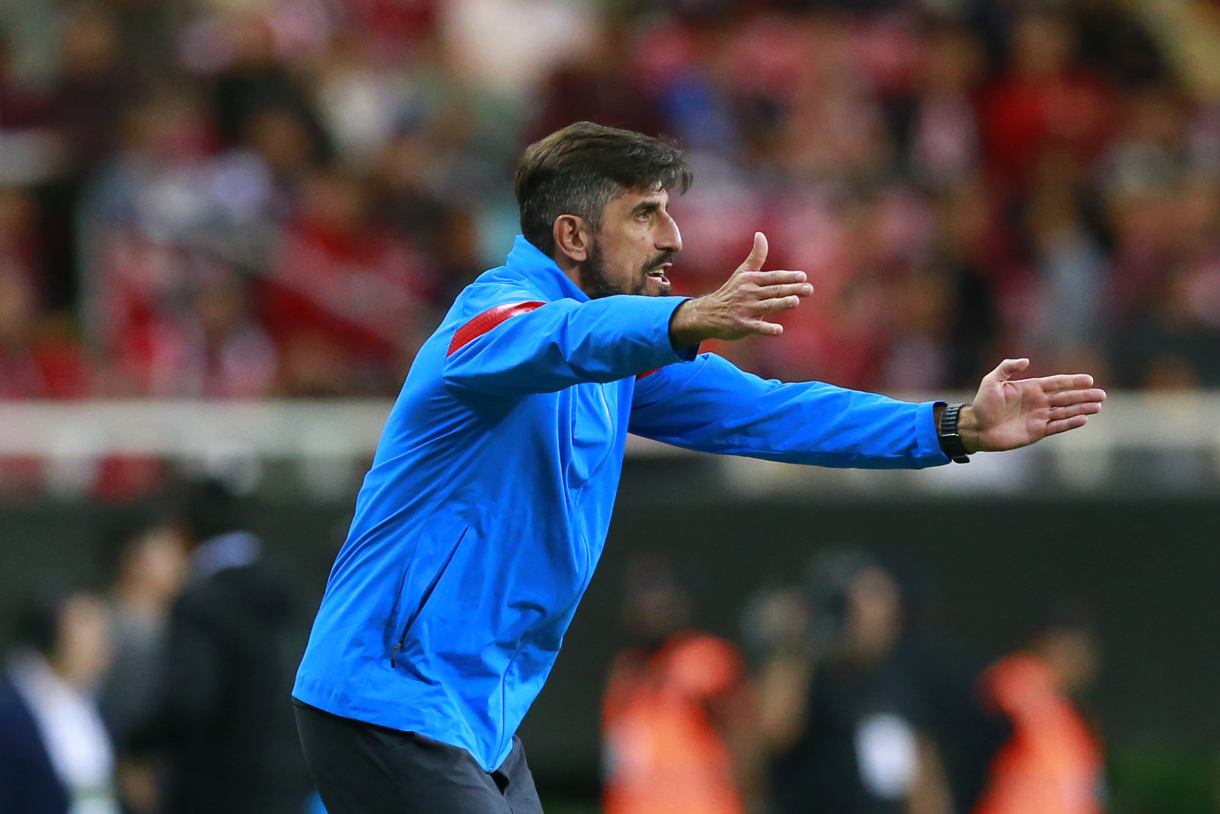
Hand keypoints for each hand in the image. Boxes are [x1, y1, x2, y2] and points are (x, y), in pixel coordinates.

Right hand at [669, 232, 812, 346]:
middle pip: (774, 290)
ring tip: (796, 302)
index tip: (803, 276)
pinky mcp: (742, 325)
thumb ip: (756, 256)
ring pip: (767, 306)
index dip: (788, 276)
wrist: (708, 313)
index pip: (773, 277)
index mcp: (751, 280)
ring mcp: (745, 309)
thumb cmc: (731, 292)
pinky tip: (778, 330)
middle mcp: (749, 293)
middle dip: (792, 289)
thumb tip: (760, 234)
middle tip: (809, 289)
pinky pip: (756, 327)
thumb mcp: (742, 273)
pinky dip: (767, 328)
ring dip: (781, 304)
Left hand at [958, 358, 1106, 452]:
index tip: (1089, 379)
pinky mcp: (1037, 431)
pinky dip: (1070, 423)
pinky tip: (1083, 419)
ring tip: (1098, 406)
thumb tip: (1026, 360)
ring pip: (1065, 412)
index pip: (1056, 383)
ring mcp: (1039, 417)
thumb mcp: (991, 381)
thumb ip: (1007, 368)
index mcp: (1030, 388)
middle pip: (1066, 398)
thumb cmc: (982, 403)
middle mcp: (1038, 402)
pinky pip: (1057, 426)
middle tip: (1102, 395)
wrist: (976, 427)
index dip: (1072, 381)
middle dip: (1084, 396)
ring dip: (1082, 409)